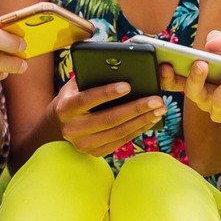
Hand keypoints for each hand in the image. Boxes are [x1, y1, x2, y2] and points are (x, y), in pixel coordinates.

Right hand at [51, 76, 166, 157]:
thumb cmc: (74, 96)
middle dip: (136, 109)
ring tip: (160, 109)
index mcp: (65, 108)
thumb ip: (93, 77)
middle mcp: (72, 129)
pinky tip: (150, 119)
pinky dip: (138, 129)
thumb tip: (122, 67)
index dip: (107, 93)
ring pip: (118, 132)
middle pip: (109, 119)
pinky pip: (121, 141)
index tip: (128, 85)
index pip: (87, 100)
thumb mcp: (77, 85)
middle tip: (157, 100)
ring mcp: (83, 144)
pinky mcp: (94, 153)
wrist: (60, 124)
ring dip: (142, 120)